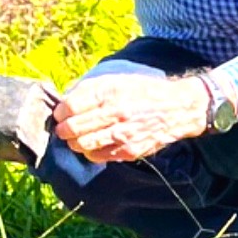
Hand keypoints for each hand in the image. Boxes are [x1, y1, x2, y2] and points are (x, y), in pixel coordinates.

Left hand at [53, 72, 212, 162]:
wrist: (177, 109)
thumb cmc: (145, 92)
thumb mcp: (118, 80)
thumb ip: (92, 89)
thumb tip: (67, 102)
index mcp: (110, 92)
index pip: (71, 106)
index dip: (60, 112)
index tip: (60, 114)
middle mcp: (115, 113)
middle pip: (73, 128)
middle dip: (63, 130)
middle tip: (62, 129)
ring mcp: (122, 134)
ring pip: (83, 145)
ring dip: (74, 143)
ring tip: (75, 139)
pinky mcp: (129, 150)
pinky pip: (99, 156)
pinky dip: (90, 153)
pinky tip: (93, 146)